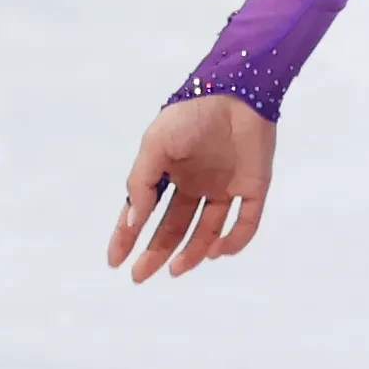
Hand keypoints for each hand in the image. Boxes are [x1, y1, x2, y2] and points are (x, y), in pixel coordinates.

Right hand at [106, 95, 277, 283]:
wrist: (238, 92)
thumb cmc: (191, 114)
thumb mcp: (155, 145)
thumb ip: (142, 182)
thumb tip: (133, 222)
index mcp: (170, 172)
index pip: (145, 211)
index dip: (128, 236)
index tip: (115, 261)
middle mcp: (196, 183)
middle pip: (174, 227)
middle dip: (155, 252)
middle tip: (141, 276)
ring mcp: (225, 187)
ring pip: (207, 230)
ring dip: (191, 252)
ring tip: (175, 269)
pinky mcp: (253, 187)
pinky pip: (245, 222)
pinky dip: (233, 240)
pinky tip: (216, 251)